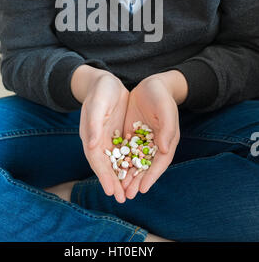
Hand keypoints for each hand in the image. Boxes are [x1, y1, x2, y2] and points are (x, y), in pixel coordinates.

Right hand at [79, 70, 129, 202]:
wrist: (105, 81)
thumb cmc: (100, 91)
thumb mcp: (98, 104)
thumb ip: (94, 124)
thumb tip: (91, 146)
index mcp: (90, 136)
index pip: (96, 160)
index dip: (103, 176)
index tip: (110, 191)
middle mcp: (98, 141)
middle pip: (106, 165)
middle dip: (114, 182)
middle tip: (122, 199)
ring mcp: (108, 139)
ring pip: (116, 161)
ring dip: (122, 176)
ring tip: (130, 192)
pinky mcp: (118, 134)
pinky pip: (124, 152)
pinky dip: (129, 163)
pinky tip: (137, 172)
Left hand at [121, 75, 179, 198]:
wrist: (152, 84)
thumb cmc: (161, 96)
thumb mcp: (165, 109)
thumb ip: (166, 128)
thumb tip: (164, 149)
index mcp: (168, 140)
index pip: (160, 162)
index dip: (152, 176)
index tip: (142, 189)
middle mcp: (156, 144)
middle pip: (147, 166)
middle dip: (138, 181)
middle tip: (128, 195)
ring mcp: (143, 140)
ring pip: (135, 161)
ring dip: (128, 175)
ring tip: (120, 189)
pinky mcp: (133, 134)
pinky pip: (126, 150)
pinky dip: (121, 161)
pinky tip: (112, 170)